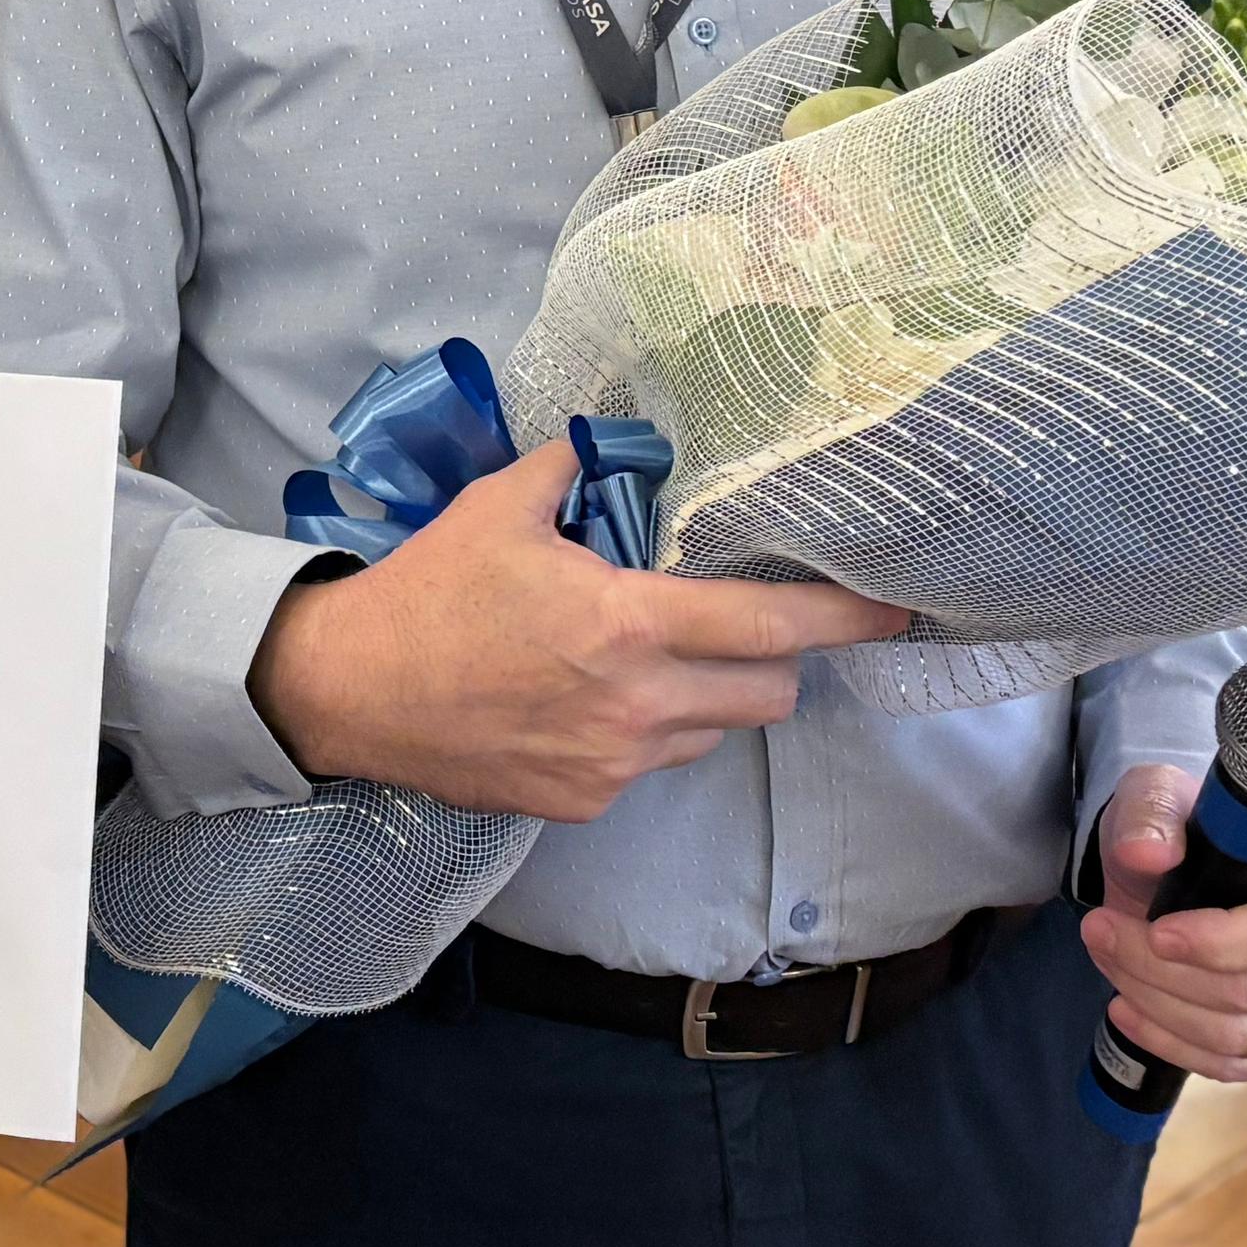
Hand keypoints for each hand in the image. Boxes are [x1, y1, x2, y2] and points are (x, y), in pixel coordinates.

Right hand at [245, 438, 906, 823]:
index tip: (894, 607)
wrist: (352, 690)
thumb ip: (573, 471)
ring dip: (707, 698)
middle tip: (742, 626)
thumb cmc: (429, 591)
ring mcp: (613, 764)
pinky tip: (588, 701)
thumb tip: (611, 444)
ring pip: (713, 732)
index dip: (844, 617)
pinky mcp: (583, 802)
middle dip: (774, 660)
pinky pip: (652, 765)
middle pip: (769, 694)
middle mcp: (636, 705)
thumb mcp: (501, 506)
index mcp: (628, 624)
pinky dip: (645, 732)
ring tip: (647, 661)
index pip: (770, 626)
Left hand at [1077, 762, 1246, 1085]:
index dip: (1223, 943)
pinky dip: (1171, 1042)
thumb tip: (1145, 854)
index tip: (1158, 931)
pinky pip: (1235, 1067)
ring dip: (1156, 1004)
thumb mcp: (1167, 795)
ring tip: (1106, 959)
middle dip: (1161, 970)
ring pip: (1238, 1036)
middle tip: (1098, 931)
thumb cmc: (1195, 827)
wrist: (1201, 864)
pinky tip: (1128, 1009)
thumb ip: (1154, 813)